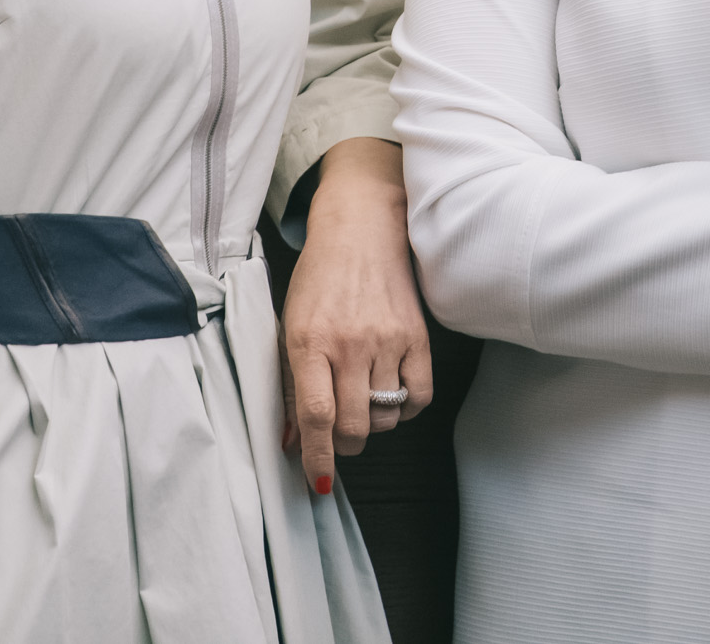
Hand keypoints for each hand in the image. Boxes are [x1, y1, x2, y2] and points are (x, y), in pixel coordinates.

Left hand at [278, 138, 431, 496]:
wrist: (361, 228)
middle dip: (345, 445)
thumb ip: (291, 385)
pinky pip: (419, 395)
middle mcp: (349, 344)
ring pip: (386, 414)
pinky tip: (392, 395)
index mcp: (309, 342)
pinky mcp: (416, 335)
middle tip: (339, 436)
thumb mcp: (290, 326)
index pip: (315, 417)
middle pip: (354, 424)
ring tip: (363, 405)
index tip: (318, 482)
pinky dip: (406, 408)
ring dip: (373, 424)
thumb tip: (292, 442)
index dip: (317, 458)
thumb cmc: (318, 278)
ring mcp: (387, 339)